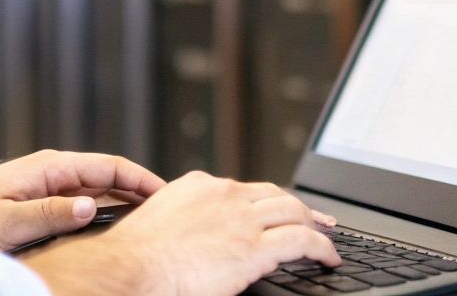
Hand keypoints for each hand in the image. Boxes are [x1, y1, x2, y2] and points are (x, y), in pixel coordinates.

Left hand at [0, 149, 163, 258]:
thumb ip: (48, 212)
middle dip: (138, 192)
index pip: (109, 166)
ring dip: (119, 207)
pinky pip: (74, 211)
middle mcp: (46, 175)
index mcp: (45, 168)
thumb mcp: (3, 222)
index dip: (142, 179)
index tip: (170, 196)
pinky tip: (107, 236)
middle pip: (106, 180)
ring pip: (91, 197)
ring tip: (148, 225)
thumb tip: (91, 205)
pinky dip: (96, 219)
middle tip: (171, 214)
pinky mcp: (30, 209)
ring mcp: (39, 191)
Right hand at [24, 172, 340, 295]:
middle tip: (317, 220)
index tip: (277, 210)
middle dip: (300, 207)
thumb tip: (192, 239)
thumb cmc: (134, 258)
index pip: (244, 189)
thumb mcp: (159, 223)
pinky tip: (328, 258)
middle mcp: (224, 194)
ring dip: (315, 226)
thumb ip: (182, 221)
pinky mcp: (254, 246)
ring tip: (327, 240)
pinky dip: (322, 249)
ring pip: (294, 212)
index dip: (268, 201)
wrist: (128, 268)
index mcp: (199, 187)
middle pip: (275, 194)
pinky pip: (302, 241)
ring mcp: (241, 218)